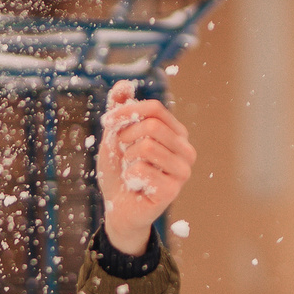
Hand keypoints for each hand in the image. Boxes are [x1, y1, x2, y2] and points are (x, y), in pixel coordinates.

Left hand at [94, 79, 196, 257]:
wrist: (117, 209)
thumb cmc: (120, 172)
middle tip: (121, 154)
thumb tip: (123, 84)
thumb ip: (121, 111)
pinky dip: (129, 175)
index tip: (107, 121)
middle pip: (152, 125)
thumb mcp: (115, 137)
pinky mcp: (173, 190)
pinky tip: (134, 186)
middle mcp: (185, 150)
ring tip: (130, 171)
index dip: (127, 111)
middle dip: (125, 137)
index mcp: (176, 134)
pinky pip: (142, 168)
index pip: (155, 109)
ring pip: (147, 146)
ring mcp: (183, 171)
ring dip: (127, 158)